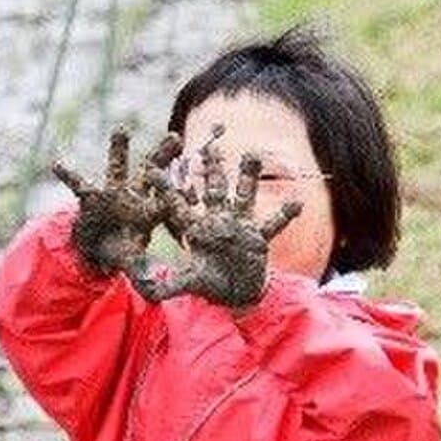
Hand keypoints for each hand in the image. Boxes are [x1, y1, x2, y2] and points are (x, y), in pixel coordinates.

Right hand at [53, 127, 182, 274]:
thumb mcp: (133, 263)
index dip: (177, 195)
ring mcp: (112, 192)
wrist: (98, 247)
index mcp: (149, 213)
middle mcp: (134, 196)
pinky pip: (78, 183)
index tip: (190, 186)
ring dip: (118, 149)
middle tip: (176, 136)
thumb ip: (143, 273)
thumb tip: (155, 291)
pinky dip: (68, 174)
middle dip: (162, 155)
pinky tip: (57, 163)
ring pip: (117, 167)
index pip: (166, 202)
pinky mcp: (91, 195)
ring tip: (121, 131)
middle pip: (151, 173)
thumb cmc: (122, 251)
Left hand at [134, 124, 302, 307]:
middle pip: (212, 189)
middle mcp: (217, 221)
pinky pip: (272, 223)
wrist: (236, 294)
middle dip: (211, 168)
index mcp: (195, 229)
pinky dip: (284, 214)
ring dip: (248, 176)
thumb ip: (166, 284)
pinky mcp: (257, 237)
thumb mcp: (187, 283)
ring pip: (243, 196)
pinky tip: (297, 202)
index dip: (165, 188)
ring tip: (251, 154)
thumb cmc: (209, 284)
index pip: (177, 205)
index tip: (154, 168)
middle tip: (207, 145)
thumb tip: (143, 289)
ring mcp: (239, 225)